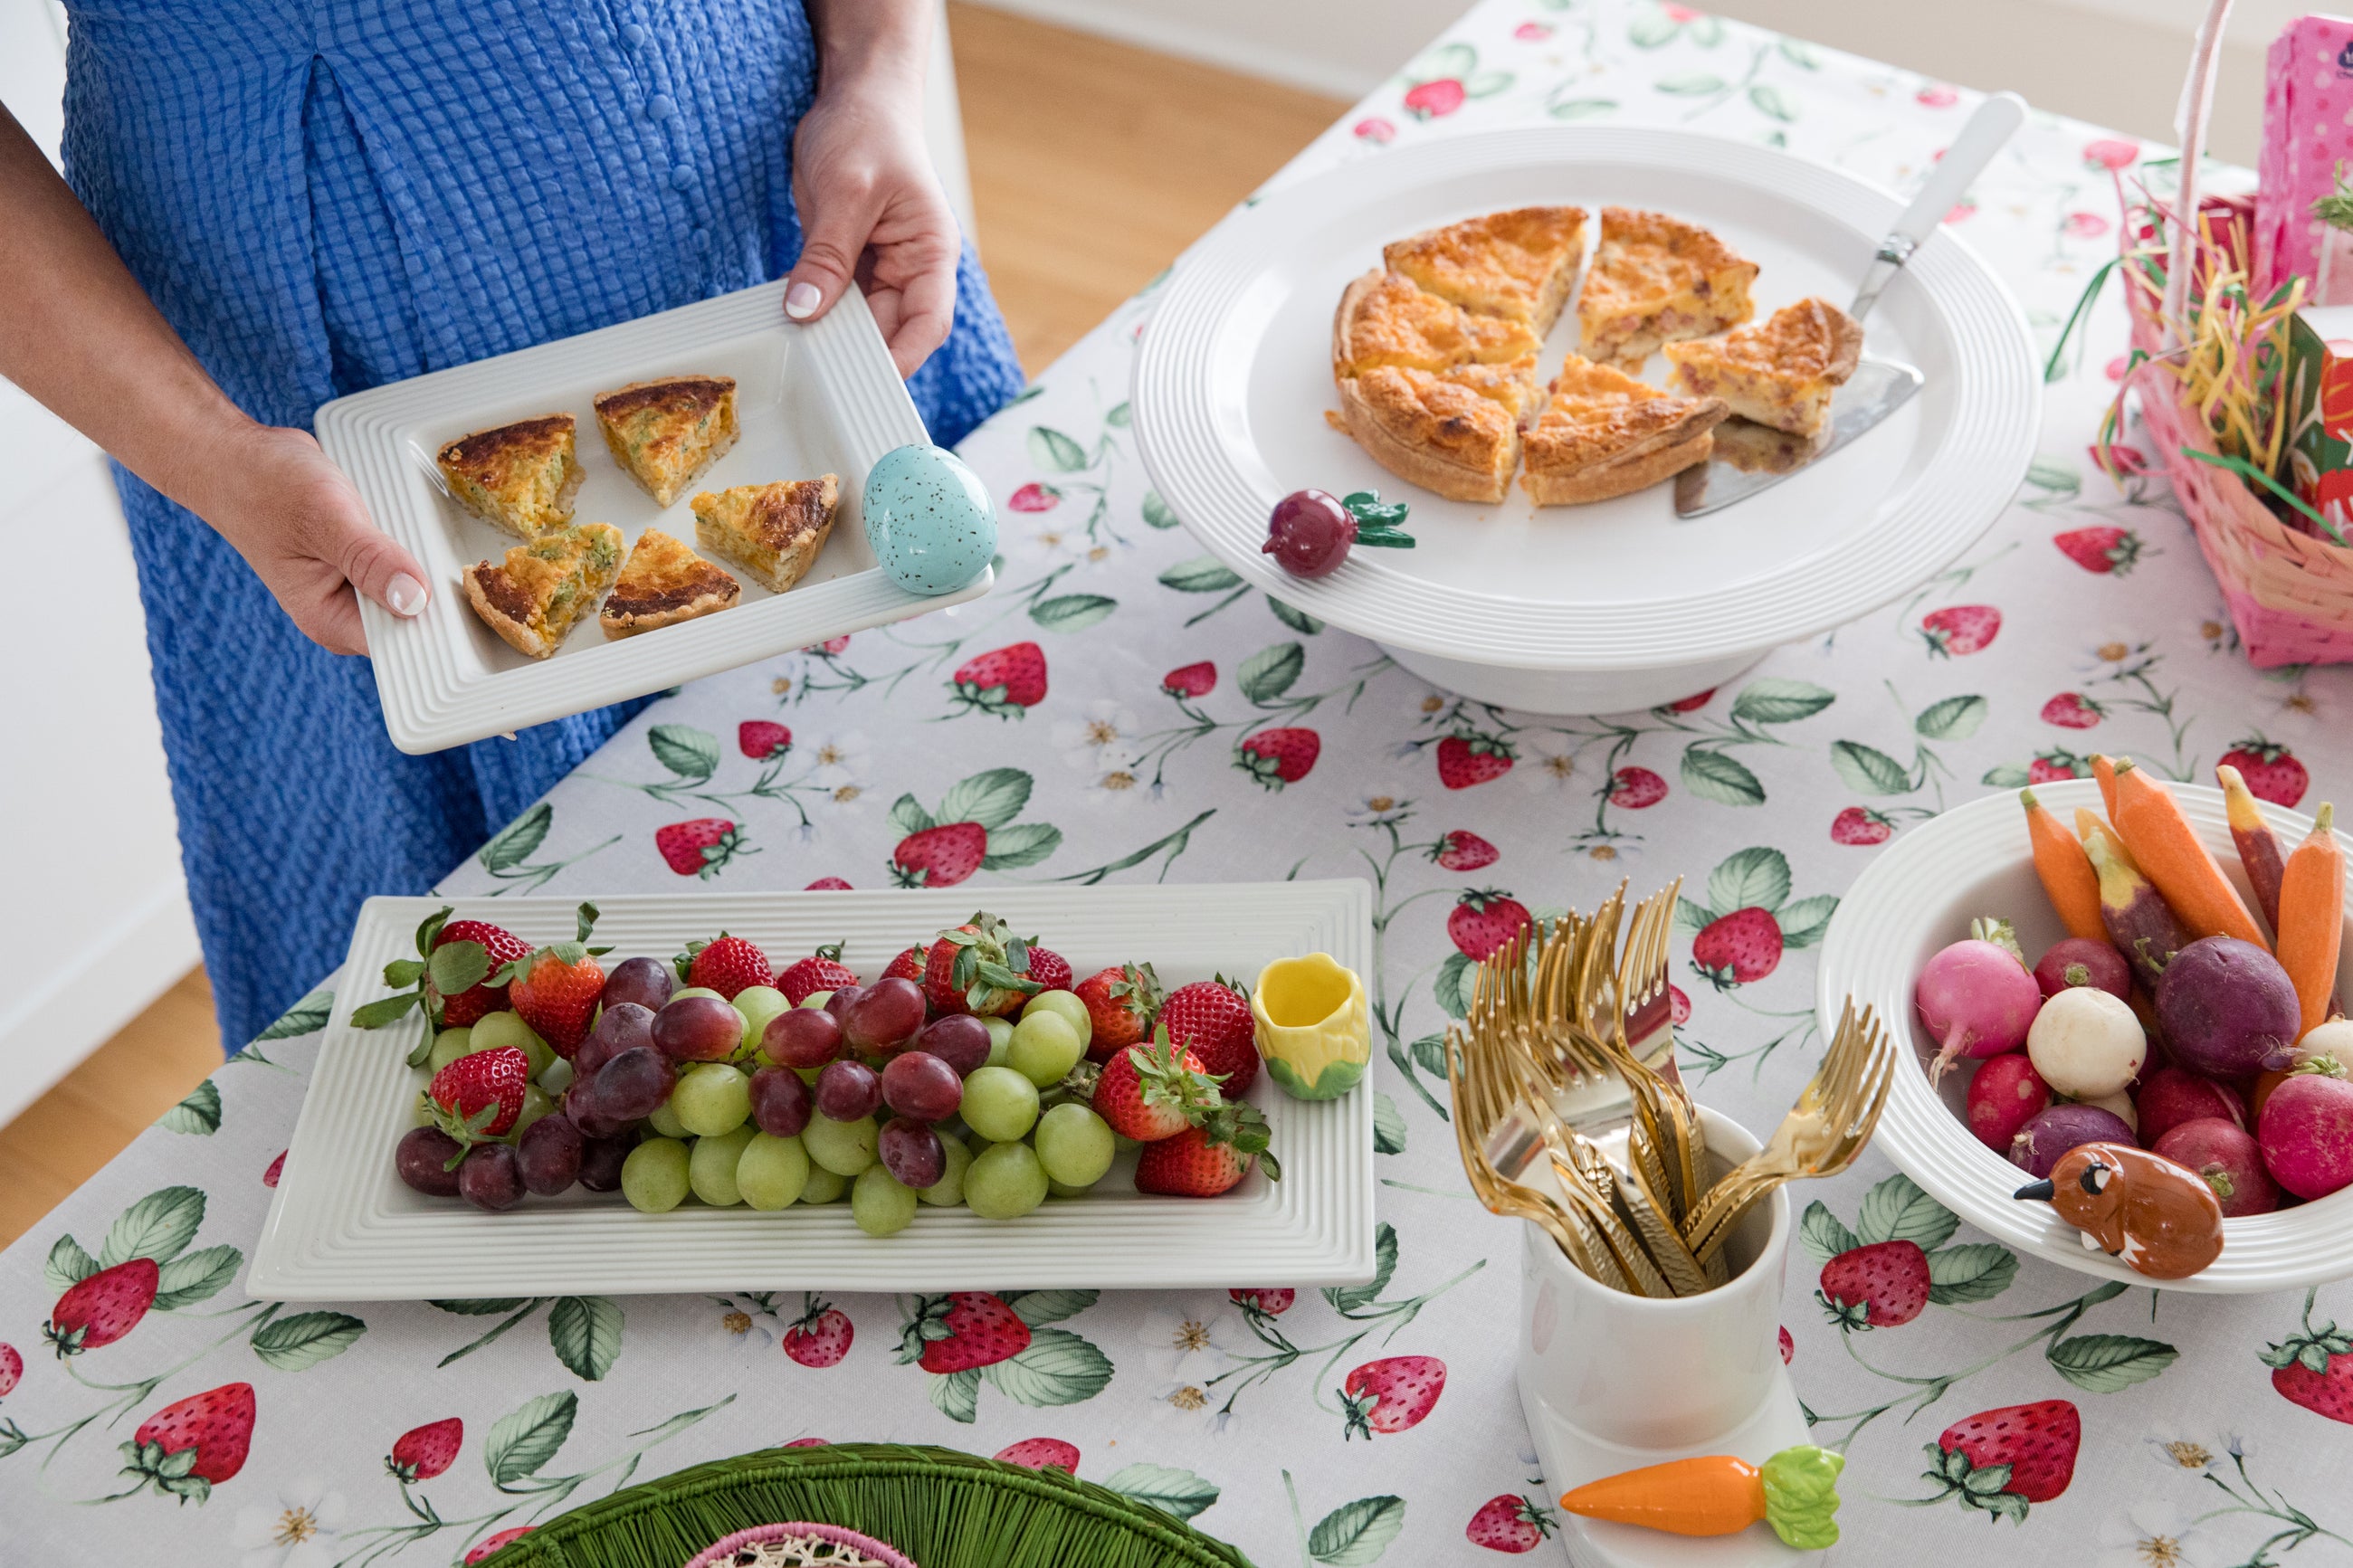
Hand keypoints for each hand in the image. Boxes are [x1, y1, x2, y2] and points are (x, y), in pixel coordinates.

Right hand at [199, 424, 429, 656]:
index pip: (407, 643)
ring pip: (420, 585)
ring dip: (428, 555)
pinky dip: (414, 538)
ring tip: (414, 521)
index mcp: (332, 621)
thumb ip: (370, 560)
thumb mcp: (324, 518)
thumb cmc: (266, 486)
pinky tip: (408, 516)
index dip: (443, 622)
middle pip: (422, 617)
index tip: (471, 596)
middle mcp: (349, 613)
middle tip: (442, 543)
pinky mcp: (368, 563)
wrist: (239, 458)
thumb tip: (414, 600)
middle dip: (437, 583)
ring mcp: (360, 589)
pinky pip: (408, 560)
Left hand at [785, 76, 958, 376]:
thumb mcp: (847, 192)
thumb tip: (804, 311)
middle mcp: (911, 268)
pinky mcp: (848, 263)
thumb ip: (827, 256)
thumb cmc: (869, 131)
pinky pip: (832, 301)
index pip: (929, 322)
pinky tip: (789, 323)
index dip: (903, 358)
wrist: (854, 98)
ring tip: (798, 351)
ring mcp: (879, 269)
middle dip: (857, 350)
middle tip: (818, 374)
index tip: (867, 381)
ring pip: (857, 322)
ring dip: (830, 334)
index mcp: (932, 253)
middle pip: (890, 330)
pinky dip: (813, 313)